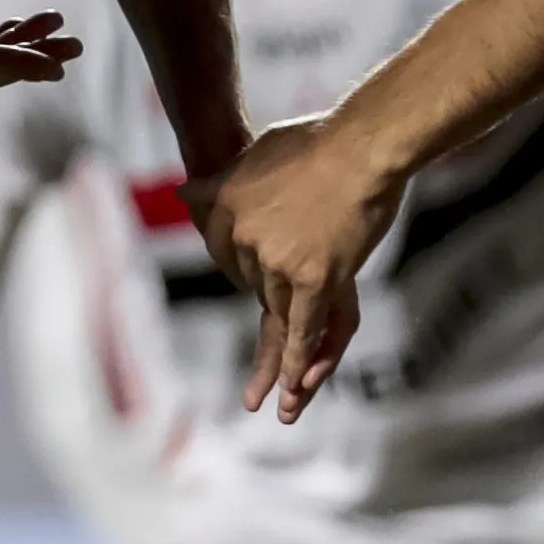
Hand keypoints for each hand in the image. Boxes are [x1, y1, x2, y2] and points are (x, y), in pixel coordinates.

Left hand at [184, 115, 400, 423]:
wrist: (361, 146)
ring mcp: (276, 261)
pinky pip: (300, 329)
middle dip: (275, 307)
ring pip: (277, 314)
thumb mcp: (259, 154)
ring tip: (276, 403)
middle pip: (257, 288)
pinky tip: (291, 390)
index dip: (248, 269)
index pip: (226, 255)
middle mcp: (242, 239)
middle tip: (288, 335)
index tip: (264, 276)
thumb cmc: (319, 140)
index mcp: (226, 207)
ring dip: (279, 362)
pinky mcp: (312, 279)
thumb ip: (221, 183)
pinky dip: (296, 362)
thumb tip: (182, 194)